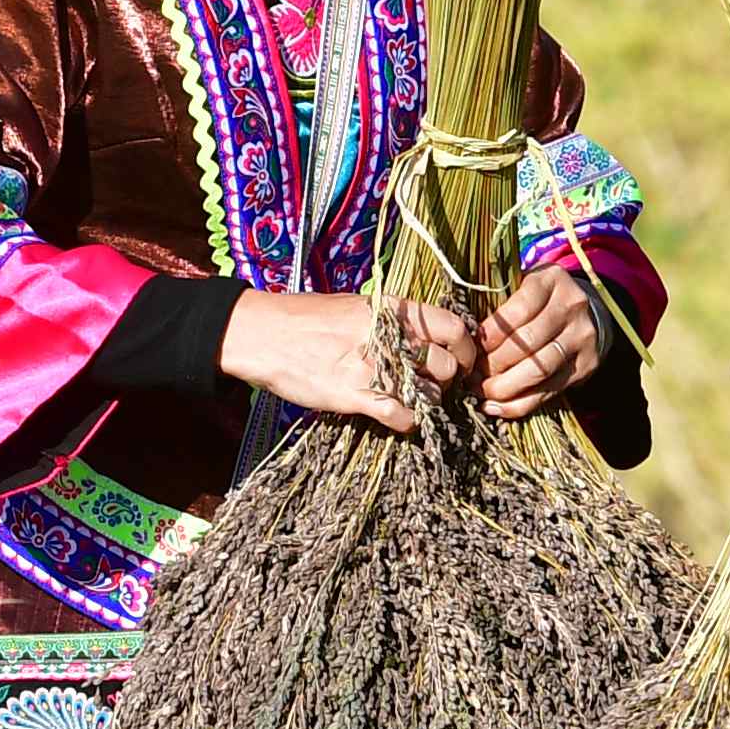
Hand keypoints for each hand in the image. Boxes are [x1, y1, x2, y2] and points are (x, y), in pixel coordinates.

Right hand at [218, 291, 475, 432]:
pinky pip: (401, 416)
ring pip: (429, 392)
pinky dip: (407, 422)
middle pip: (447, 364)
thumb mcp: (358, 306)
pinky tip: (397, 418)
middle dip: (446, 379)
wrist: (262, 333)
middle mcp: (389, 337)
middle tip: (431, 383)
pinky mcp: (354, 396)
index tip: (462, 360)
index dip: (466, 348)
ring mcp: (373, 367)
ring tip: (411, 399)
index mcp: (392, 310)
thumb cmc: (308, 319)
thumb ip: (393, 320)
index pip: (454, 327)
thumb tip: (424, 334)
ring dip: (427, 401)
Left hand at [477, 267, 606, 419]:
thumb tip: (463, 335)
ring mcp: (583, 337)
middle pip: (528, 342)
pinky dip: (519, 404)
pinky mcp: (587, 365)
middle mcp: (572, 306)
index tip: (471, 346)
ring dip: (504, 387)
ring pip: (539, 369)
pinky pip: (549, 391)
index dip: (492, 332)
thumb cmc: (539, 300)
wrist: (586, 313)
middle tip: (470, 374)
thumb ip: (497, 302)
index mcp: (552, 279)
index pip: (519, 308)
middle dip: (493, 363)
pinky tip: (495, 406)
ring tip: (481, 391)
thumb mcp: (521, 286)